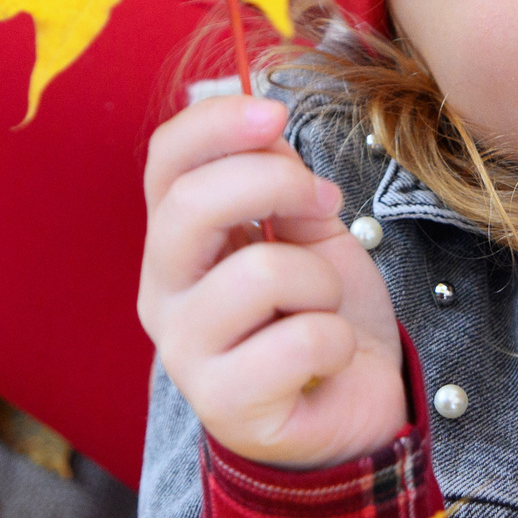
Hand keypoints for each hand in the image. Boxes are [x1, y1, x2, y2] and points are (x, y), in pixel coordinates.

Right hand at [137, 94, 406, 469]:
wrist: (353, 402)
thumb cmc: (321, 313)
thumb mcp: (309, 230)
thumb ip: (281, 182)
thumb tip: (266, 131)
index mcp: (177, 241)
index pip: (163, 162)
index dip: (215, 123)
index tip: (274, 112)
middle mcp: (164, 294)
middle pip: (191, 205)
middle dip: (276, 184)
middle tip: (323, 202)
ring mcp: (186, 353)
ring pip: (258, 273)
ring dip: (320, 280)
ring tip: (323, 307)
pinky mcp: (226, 406)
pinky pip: (299, 341)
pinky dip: (336, 340)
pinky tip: (327, 358)